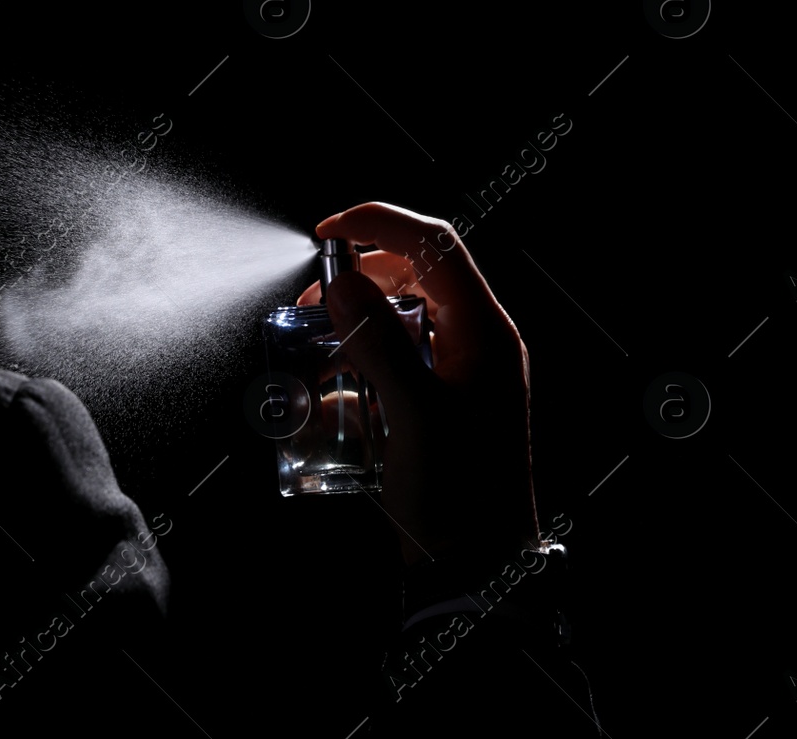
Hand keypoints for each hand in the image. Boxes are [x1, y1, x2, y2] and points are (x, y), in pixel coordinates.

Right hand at [297, 202, 538, 564]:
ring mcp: (462, 373)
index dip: (380, 224)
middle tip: (312, 304)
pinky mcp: (442, 402)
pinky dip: (360, 366)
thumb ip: (379, 343)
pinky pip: (398, 360)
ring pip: (404, 317)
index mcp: (484, 334)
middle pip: (418, 274)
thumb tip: (343, 283)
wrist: (478, 571)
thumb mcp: (413, 417)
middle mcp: (478, 343)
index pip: (435, 246)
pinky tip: (330, 400)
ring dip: (355, 323)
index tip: (326, 233)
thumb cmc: (457, 498)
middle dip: (359, 278)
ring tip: (318, 351)